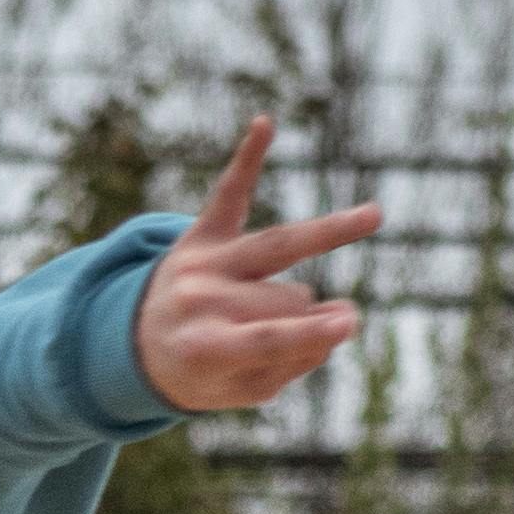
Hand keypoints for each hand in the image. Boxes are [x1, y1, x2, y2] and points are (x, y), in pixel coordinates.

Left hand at [131, 118, 378, 416]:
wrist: (139, 341)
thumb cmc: (204, 371)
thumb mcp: (243, 388)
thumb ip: (289, 361)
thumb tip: (337, 318)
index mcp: (204, 348)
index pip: (267, 338)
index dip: (308, 333)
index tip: (349, 324)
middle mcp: (199, 300)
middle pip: (287, 299)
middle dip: (306, 316)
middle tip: (296, 334)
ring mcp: (201, 263)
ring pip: (278, 247)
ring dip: (328, 231)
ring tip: (374, 217)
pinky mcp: (203, 233)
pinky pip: (230, 193)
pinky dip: (246, 160)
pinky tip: (264, 125)